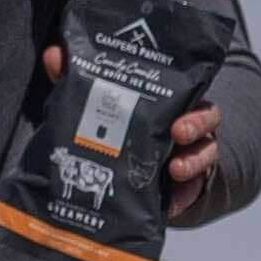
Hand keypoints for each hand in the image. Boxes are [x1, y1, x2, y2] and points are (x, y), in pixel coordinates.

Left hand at [42, 44, 221, 220]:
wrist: (130, 164)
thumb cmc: (122, 123)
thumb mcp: (102, 101)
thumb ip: (82, 79)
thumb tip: (55, 55)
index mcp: (174, 101)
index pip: (195, 96)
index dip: (193, 106)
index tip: (178, 119)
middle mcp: (188, 126)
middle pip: (206, 122)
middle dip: (195, 127)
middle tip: (178, 133)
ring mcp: (190, 155)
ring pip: (204, 156)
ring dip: (192, 163)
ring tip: (175, 170)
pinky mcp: (186, 185)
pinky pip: (190, 192)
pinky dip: (181, 198)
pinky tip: (170, 206)